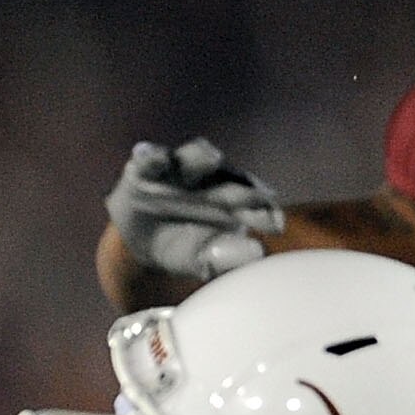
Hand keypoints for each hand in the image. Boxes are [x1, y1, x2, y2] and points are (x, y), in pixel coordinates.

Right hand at [104, 139, 282, 283]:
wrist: (140, 241)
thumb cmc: (181, 246)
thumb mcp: (199, 258)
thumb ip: (225, 258)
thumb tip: (256, 252)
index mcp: (235, 202)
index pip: (256, 202)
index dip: (265, 212)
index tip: (274, 226)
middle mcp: (212, 178)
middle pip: (231, 178)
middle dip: (239, 188)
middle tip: (252, 198)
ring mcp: (180, 169)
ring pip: (196, 155)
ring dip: (203, 156)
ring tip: (212, 158)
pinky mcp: (147, 166)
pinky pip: (150, 157)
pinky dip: (151, 155)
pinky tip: (150, 157)